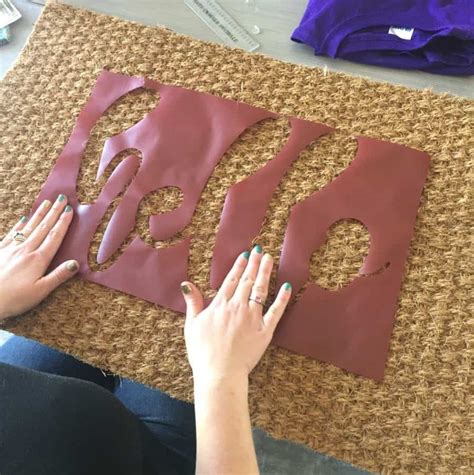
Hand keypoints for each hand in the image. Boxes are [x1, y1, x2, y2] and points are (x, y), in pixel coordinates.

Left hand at [0, 194, 78, 320]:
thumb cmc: (14, 299)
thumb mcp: (40, 292)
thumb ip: (58, 276)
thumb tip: (75, 263)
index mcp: (38, 259)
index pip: (54, 237)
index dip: (63, 222)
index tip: (69, 209)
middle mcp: (26, 250)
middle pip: (43, 227)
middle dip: (53, 212)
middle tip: (61, 198)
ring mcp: (11, 249)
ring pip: (28, 227)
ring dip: (39, 214)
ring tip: (45, 203)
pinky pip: (12, 234)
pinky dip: (20, 225)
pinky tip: (23, 219)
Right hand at [181, 246, 291, 383]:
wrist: (219, 373)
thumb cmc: (203, 352)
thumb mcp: (192, 325)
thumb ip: (193, 303)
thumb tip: (186, 284)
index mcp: (220, 305)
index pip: (231, 280)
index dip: (239, 266)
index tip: (245, 255)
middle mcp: (237, 307)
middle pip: (247, 281)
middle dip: (253, 264)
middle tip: (259, 250)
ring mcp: (252, 318)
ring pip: (260, 290)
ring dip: (265, 273)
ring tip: (269, 259)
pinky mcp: (265, 331)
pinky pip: (276, 311)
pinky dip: (282, 298)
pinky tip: (286, 286)